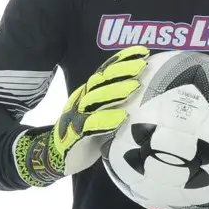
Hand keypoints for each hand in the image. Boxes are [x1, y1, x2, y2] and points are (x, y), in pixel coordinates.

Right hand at [17, 45, 148, 185]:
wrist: (58, 156)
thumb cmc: (88, 133)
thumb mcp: (103, 114)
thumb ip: (119, 104)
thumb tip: (150, 94)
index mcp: (90, 92)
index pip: (106, 71)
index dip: (123, 60)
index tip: (143, 52)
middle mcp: (82, 99)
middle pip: (101, 81)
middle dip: (122, 71)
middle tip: (142, 66)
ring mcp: (76, 116)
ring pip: (95, 100)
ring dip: (115, 92)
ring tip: (134, 88)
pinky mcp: (74, 135)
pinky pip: (89, 126)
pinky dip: (106, 121)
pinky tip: (121, 118)